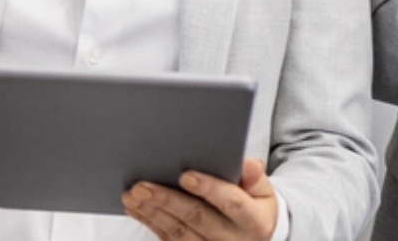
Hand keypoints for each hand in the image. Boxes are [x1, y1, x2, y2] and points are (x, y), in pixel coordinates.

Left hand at [123, 158, 278, 239]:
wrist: (255, 239)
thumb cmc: (255, 207)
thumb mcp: (264, 192)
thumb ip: (255, 178)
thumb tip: (250, 164)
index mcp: (254, 221)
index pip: (232, 203)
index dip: (209, 189)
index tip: (186, 175)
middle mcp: (232, 240)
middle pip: (197, 218)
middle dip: (168, 200)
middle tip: (142, 186)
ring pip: (178, 233)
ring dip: (152, 213)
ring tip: (133, 195)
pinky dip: (151, 223)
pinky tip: (136, 209)